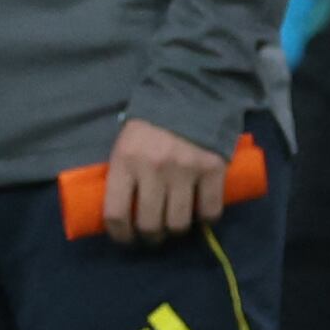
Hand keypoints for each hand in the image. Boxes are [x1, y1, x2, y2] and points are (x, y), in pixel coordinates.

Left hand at [99, 118, 229, 245]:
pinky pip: (210, 210)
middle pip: (150, 225)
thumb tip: (119, 209)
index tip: (125, 238)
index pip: (116, 213)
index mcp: (126, 160)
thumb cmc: (153, 121)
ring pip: (179, 224)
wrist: (192, 91)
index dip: (119, 234)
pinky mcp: (213, 169)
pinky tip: (201, 215)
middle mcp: (154, 168)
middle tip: (153, 235)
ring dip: (176, 231)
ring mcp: (185, 170)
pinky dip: (206, 219)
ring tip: (175, 225)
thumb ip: (123, 171)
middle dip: (150, 237)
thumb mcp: (126, 141)